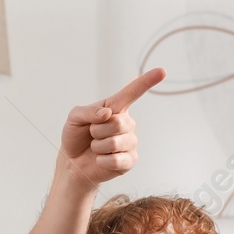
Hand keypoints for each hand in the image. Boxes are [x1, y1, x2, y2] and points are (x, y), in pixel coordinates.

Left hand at [58, 68, 164, 186]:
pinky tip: (100, 160)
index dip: (146, 82)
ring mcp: (130, 142)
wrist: (72, 162)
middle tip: (92, 135)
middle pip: (118, 123)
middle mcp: (127, 123)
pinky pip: (116, 160)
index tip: (162, 71)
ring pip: (114, 142)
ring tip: (96, 147)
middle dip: (97, 130)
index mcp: (116, 108)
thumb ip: (87, 111)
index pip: (133, 92)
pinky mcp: (130, 161)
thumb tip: (107, 114)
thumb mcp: (74, 118)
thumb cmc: (76, 136)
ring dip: (97, 146)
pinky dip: (101, 160)